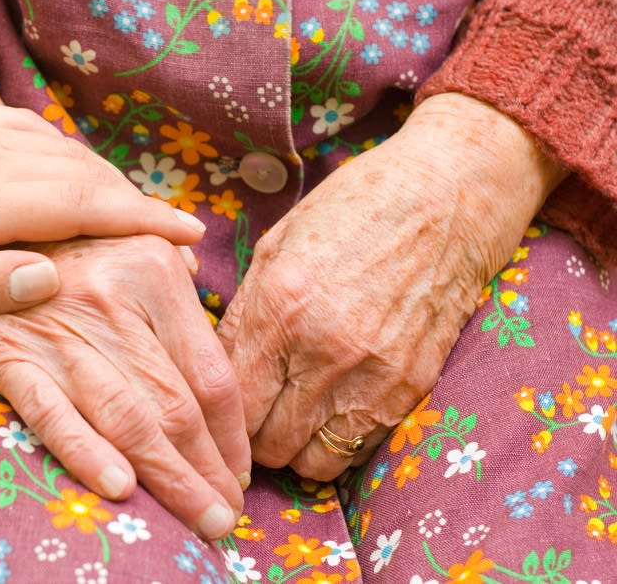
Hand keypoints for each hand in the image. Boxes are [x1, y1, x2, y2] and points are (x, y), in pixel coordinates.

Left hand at [0, 102, 205, 323]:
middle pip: (80, 173)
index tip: (188, 236)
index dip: (140, 220)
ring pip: (59, 149)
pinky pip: (27, 130)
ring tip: (137, 212)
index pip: (78, 205)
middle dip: (135, 202)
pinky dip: (65, 153)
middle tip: (177, 232)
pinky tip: (74, 173)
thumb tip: (54, 278)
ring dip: (105, 178)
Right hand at [0, 235, 250, 539]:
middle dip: (208, 472)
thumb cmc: (62, 233)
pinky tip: (122, 489)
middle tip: (227, 517)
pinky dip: (87, 454)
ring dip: (169, 480)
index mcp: (153, 271)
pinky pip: (54, 415)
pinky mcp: (10, 357)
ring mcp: (60, 333)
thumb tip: (204, 274)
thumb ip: (171, 259)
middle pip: (176, 407)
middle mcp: (113, 302)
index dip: (231, 434)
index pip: (209, 372)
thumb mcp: (125, 226)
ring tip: (199, 520)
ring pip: (127, 420)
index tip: (241, 470)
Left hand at [218, 93, 566, 479]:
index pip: (233, 403)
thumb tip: (212, 367)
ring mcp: (372, 374)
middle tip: (257, 413)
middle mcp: (323, 351)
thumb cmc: (351, 211)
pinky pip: (361, 449)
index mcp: (279, 309)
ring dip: (297, 447)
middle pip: (268, 444)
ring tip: (295, 416)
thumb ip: (242, 315)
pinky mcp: (412, 386)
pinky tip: (334, 409)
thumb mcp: (275, 248)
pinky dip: (340, 441)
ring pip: (314, 462)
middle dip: (255, 435)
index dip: (221, 412)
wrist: (446, 197)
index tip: (225, 405)